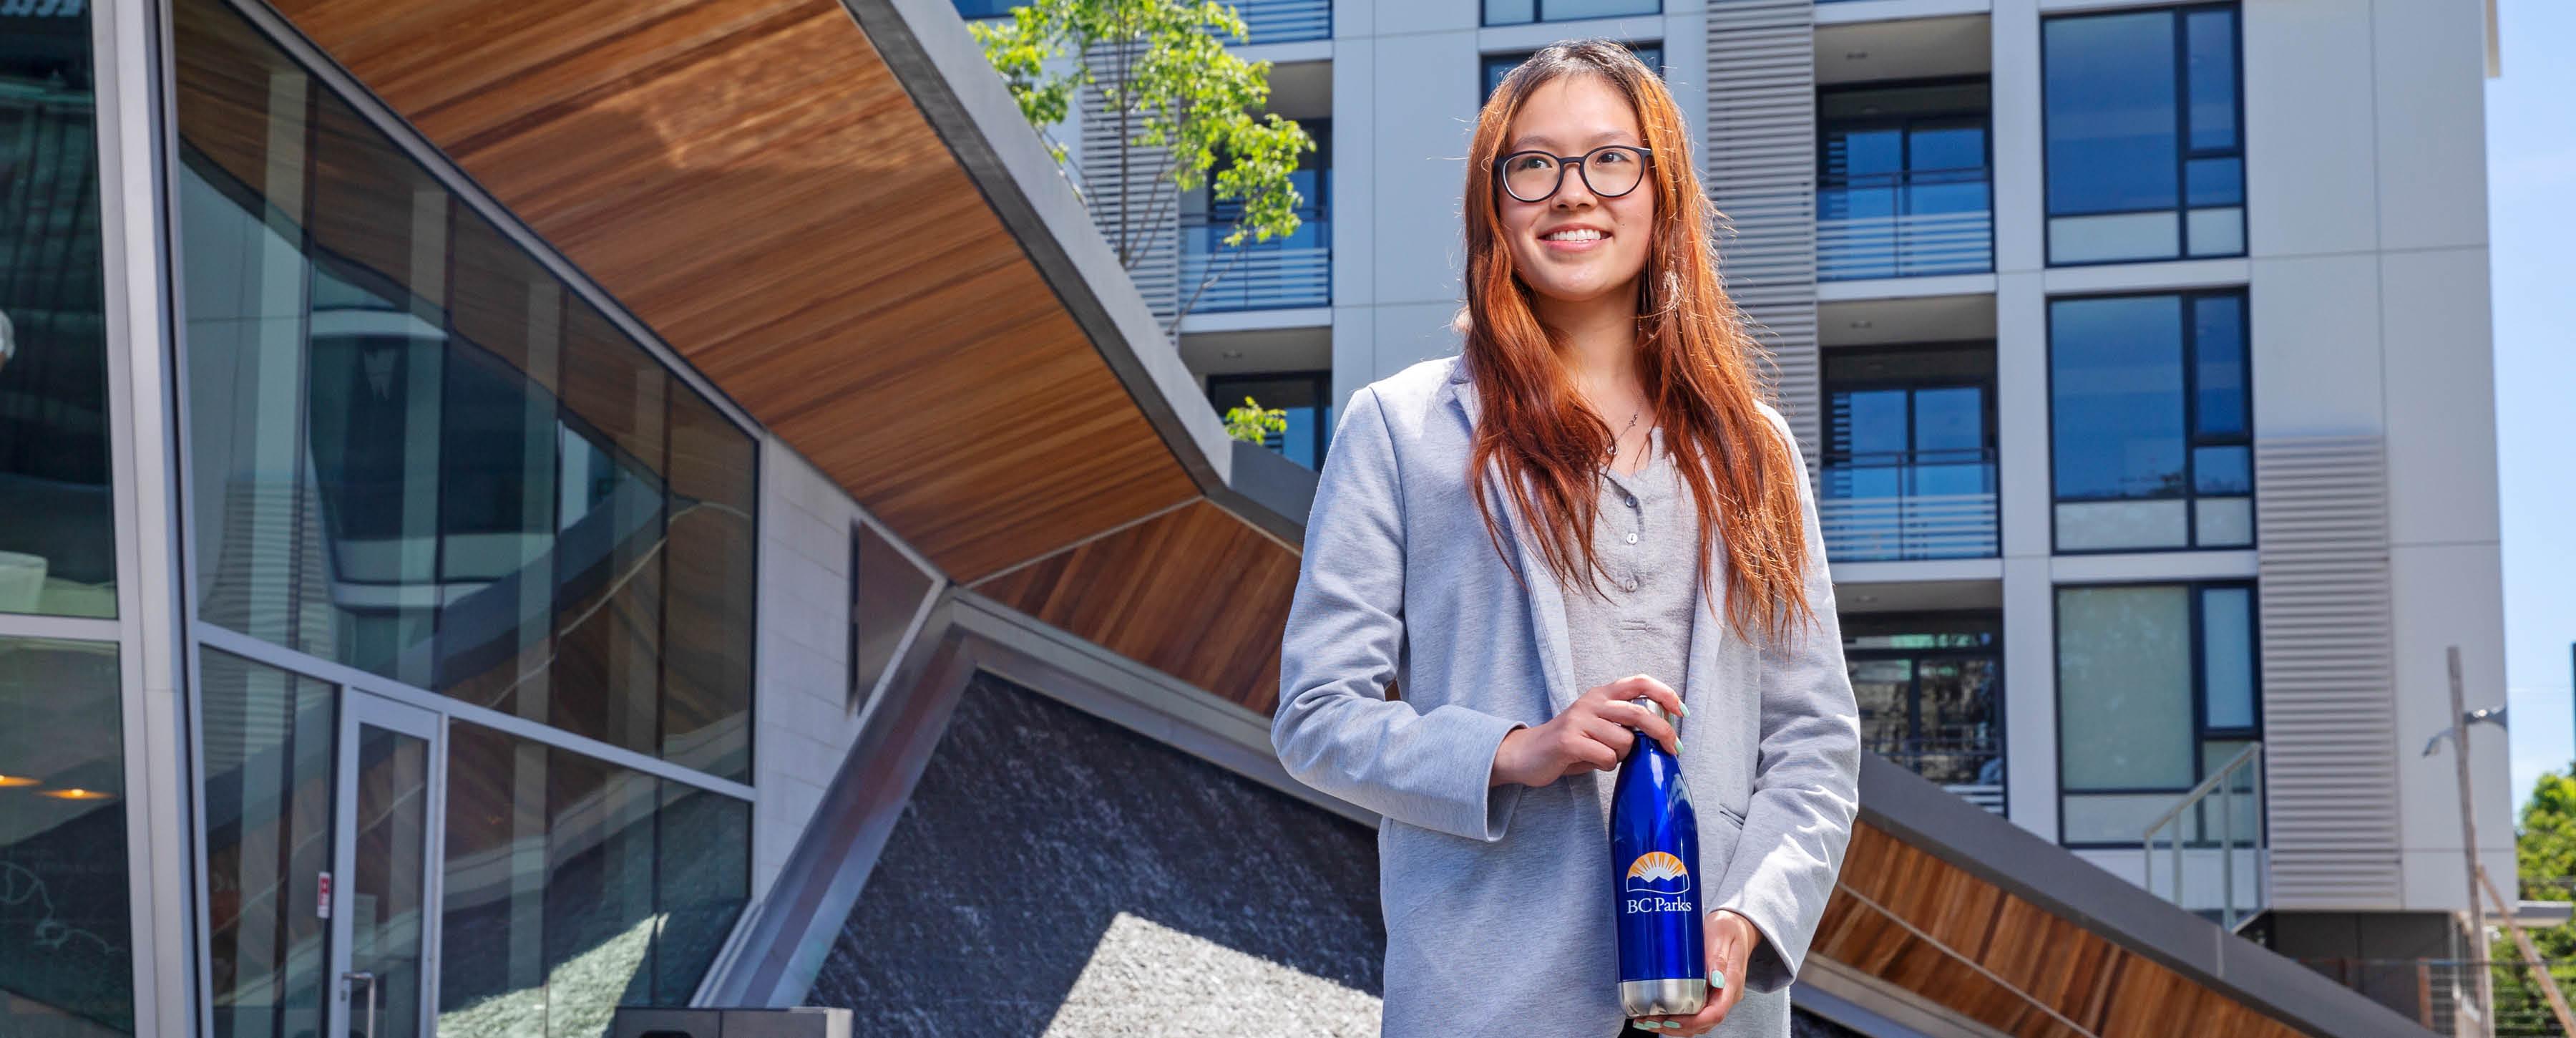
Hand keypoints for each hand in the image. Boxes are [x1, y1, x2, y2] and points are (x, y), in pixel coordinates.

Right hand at [1488, 674, 1683, 786]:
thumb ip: (1624, 724)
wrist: (1525, 754)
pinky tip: (1592, 762)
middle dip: (1663, 733)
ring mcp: (1579, 720)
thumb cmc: (1570, 743)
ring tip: (1605, 757)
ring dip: (1623, 756)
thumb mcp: (1597, 725)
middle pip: (1640, 713)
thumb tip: (1661, 734)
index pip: (1639, 682)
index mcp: (1601, 694)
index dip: (1665, 694)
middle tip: (1674, 749)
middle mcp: (1592, 702)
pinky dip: (1607, 765)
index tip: (1682, 711)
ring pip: (1625, 741)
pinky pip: (1607, 757)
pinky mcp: (1569, 741)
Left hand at [1633, 909, 1756, 1034]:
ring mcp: (1718, 997)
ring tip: (1647, 1022)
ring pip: (1697, 1023)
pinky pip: (1694, 1014)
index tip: (1670, 1020)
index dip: (1692, 1022)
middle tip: (1649, 1021)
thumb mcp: (1722, 935)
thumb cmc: (1728, 928)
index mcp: (1732, 983)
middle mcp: (1726, 995)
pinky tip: (1657, 1016)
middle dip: (1675, 1027)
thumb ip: (1718, 958)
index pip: (1715, 1013)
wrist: (1736, 926)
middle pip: (1703, 1024)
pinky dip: (1675, 1019)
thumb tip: (1715, 981)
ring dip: (1672, 1026)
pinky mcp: (1709, 995)